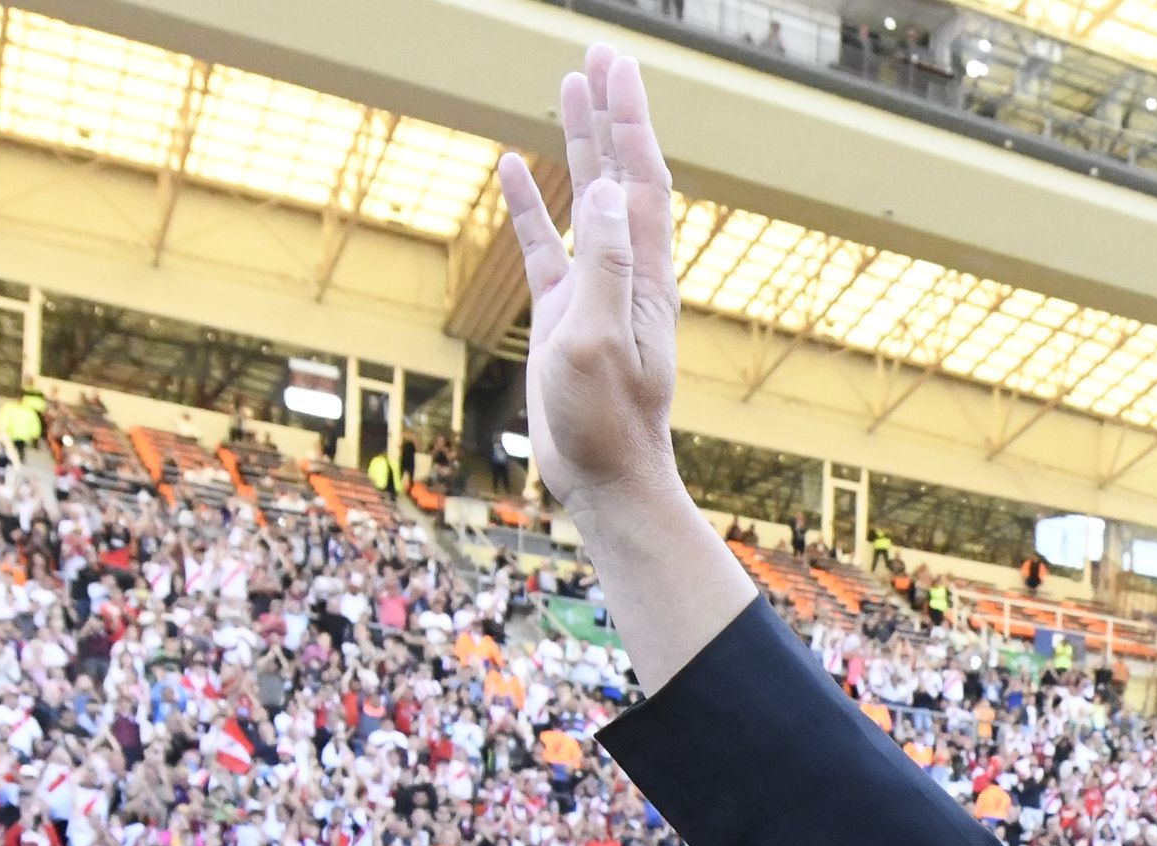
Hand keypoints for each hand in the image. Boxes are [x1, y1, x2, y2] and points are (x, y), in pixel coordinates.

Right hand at [499, 50, 682, 518]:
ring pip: (586, 197)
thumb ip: (602, 265)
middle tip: (598, 54)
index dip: (627, 118)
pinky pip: (545, 245)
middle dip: (610, 112)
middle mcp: (625, 270)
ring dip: (579, 143)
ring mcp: (594, 289)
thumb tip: (604, 188)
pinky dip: (532, 205)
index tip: (614, 65)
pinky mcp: (565, 315)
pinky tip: (515, 169)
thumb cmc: (607, 421)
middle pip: (619, 171)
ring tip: (567, 88)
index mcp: (641, 272)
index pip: (638, 175)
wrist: (605, 479)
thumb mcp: (600, 340)